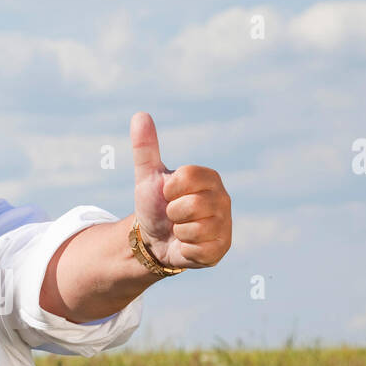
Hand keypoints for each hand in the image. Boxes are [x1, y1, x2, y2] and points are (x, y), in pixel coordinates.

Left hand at [131, 111, 231, 269]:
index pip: (187, 178)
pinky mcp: (222, 248)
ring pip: (195, 229)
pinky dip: (185, 250)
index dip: (169, 189)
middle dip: (173, 213)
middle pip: (192, 205)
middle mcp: (223, 199)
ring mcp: (225, 224)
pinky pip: (199, 249)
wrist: (154, 239)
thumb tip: (140, 115)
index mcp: (209, 178)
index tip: (167, 194)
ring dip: (179, 232)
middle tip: (173, 215)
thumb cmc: (154, 204)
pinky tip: (186, 245)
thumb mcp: (147, 176)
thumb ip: (145, 147)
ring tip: (180, 229)